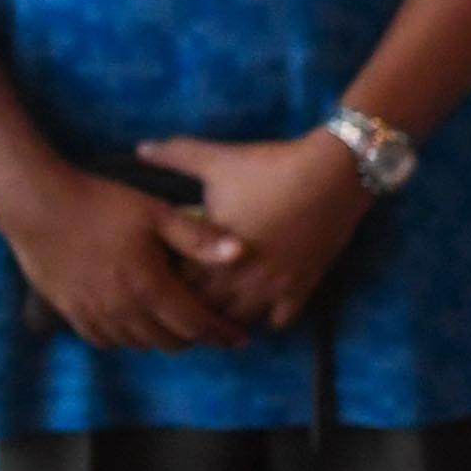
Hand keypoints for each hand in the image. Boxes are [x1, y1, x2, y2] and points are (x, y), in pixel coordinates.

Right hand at [0, 165, 233, 349]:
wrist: (38, 206)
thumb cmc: (101, 204)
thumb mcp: (155, 213)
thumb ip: (197, 237)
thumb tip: (241, 252)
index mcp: (150, 287)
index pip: (195, 324)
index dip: (221, 334)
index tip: (240, 339)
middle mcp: (124, 309)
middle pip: (169, 341)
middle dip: (195, 340)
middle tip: (211, 331)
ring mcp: (95, 314)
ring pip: (138, 344)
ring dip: (161, 340)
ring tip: (177, 329)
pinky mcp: (71, 311)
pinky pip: (106, 340)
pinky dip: (126, 339)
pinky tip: (133, 326)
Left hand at [137, 133, 370, 333]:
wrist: (331, 175)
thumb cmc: (269, 168)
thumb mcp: (218, 159)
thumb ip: (176, 155)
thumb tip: (140, 148)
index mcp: (210, 252)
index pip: (176, 286)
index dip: (170, 281)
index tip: (171, 270)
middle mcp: (239, 279)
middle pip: (205, 311)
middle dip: (196, 304)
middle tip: (193, 291)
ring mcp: (272, 289)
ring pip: (241, 323)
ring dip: (230, 315)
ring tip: (224, 303)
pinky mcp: (302, 289)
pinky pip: (279, 321)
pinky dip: (269, 317)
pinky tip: (264, 300)